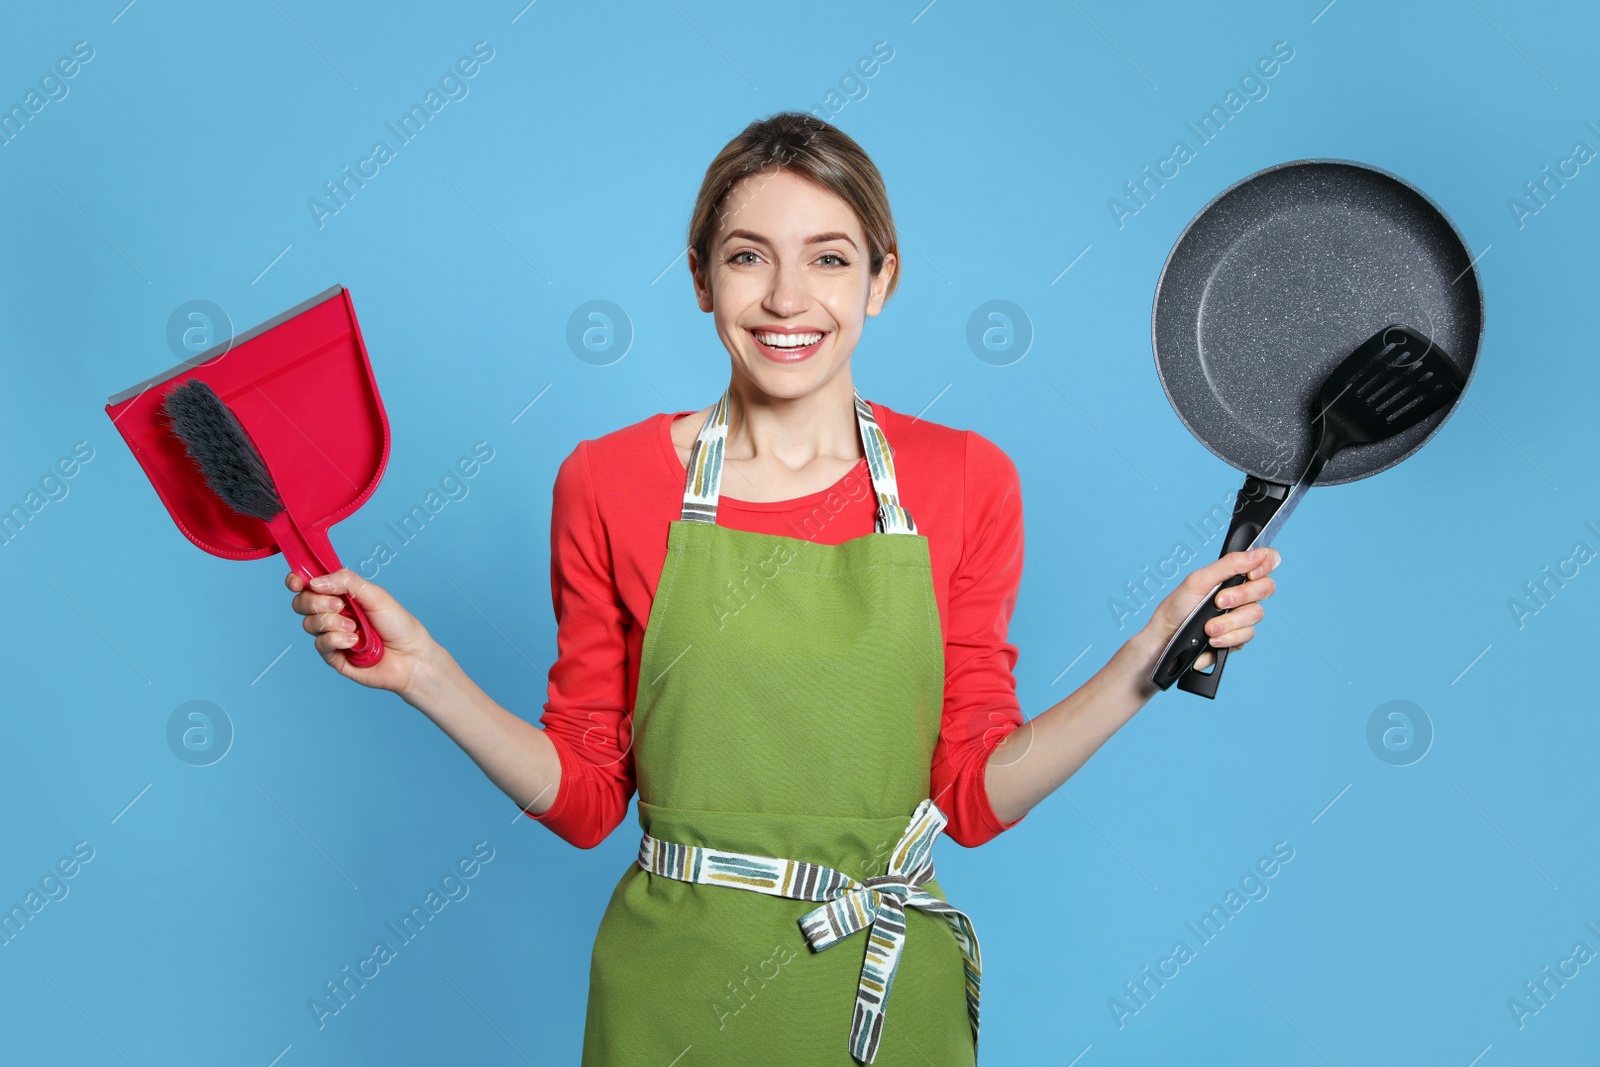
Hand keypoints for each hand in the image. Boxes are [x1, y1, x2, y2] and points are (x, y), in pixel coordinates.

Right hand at [286, 568, 434, 693]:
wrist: (412, 657)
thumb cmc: (398, 625)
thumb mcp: (375, 595)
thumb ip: (346, 582)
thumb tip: (315, 581)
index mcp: (341, 595)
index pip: (309, 585)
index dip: (298, 581)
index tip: (297, 581)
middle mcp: (333, 614)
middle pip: (302, 603)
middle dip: (316, 602)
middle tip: (340, 606)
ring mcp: (332, 636)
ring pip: (309, 624)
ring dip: (331, 623)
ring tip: (355, 627)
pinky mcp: (334, 657)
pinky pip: (320, 645)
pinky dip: (336, 640)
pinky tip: (354, 642)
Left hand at [1138, 546, 1280, 671]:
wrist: (1166, 638)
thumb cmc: (1177, 606)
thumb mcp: (1199, 580)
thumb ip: (1230, 564)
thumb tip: (1259, 552)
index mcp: (1234, 574)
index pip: (1267, 561)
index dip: (1267, 564)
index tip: (1251, 574)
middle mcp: (1242, 593)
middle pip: (1266, 588)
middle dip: (1241, 596)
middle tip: (1218, 602)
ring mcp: (1242, 615)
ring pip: (1256, 614)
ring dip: (1229, 622)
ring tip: (1208, 627)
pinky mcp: (1239, 637)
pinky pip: (1247, 635)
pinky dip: (1227, 638)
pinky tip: (1212, 640)